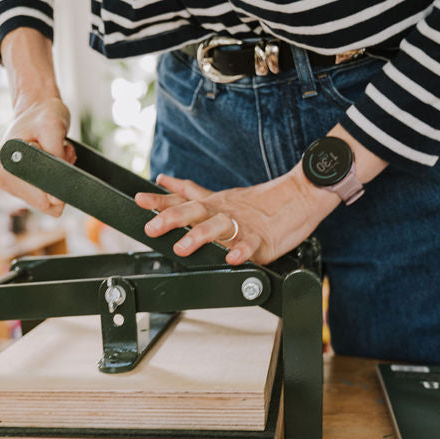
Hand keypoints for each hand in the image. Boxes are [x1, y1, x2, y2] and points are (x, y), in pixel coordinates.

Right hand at [0, 97, 74, 216]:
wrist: (37, 107)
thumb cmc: (45, 114)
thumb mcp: (54, 130)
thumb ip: (56, 162)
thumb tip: (56, 200)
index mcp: (3, 166)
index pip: (39, 199)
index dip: (59, 186)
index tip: (63, 156)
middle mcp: (0, 177)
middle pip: (42, 202)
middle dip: (58, 181)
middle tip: (62, 152)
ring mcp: (7, 182)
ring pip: (45, 200)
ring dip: (56, 179)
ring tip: (57, 152)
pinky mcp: (16, 184)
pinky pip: (42, 195)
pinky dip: (52, 180)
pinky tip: (52, 159)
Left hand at [135, 169, 338, 264]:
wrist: (301, 196)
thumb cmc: (261, 202)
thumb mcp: (221, 195)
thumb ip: (192, 192)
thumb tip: (165, 180)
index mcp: (213, 204)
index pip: (182, 200)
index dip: (159, 201)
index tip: (139, 201)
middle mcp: (223, 212)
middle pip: (194, 211)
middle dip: (171, 219)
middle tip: (152, 226)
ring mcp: (242, 224)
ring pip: (218, 227)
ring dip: (199, 236)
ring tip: (183, 247)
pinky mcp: (262, 238)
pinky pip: (250, 245)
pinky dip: (241, 251)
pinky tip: (232, 258)